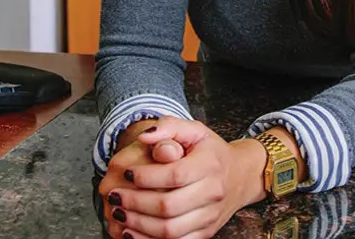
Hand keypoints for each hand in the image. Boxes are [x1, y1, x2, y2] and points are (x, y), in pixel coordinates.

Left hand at [104, 117, 267, 238]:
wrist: (240, 176)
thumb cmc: (210, 152)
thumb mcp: (194, 130)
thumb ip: (169, 127)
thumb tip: (145, 137)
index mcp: (210, 165)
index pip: (174, 175)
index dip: (146, 177)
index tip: (126, 173)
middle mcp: (214, 193)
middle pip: (168, 206)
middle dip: (135, 203)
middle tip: (115, 196)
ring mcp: (211, 216)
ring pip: (170, 230)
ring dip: (138, 225)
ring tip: (119, 213)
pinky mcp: (206, 233)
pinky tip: (132, 230)